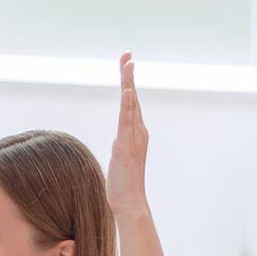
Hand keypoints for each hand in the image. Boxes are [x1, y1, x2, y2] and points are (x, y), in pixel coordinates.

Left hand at [106, 52, 149, 217]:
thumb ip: (120, 145)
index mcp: (135, 133)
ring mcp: (133, 138)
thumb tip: (119, 140)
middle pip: (132, 97)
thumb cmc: (123, 184)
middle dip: (128, 75)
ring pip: (131, 105)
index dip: (127, 82)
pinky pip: (127, 122)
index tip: (125, 63)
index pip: (130, 102)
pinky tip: (127, 92)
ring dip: (128, 84)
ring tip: (128, 64)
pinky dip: (128, 106)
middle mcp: (137, 131)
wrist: (130, 202)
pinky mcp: (126, 146)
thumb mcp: (120, 158)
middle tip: (127, 54)